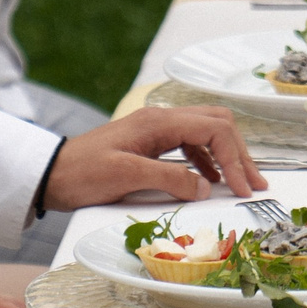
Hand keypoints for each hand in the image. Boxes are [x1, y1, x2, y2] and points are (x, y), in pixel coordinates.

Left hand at [45, 104, 267, 210]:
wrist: (51, 175)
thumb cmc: (83, 172)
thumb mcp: (126, 176)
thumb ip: (169, 179)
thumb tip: (206, 187)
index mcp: (160, 121)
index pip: (214, 130)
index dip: (235, 158)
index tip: (243, 188)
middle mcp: (163, 119)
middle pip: (217, 124)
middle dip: (240, 152)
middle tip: (255, 183)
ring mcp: (157, 130)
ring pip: (206, 133)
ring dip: (227, 156)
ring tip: (241, 183)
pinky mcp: (151, 144)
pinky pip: (191, 145)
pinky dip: (207, 161)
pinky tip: (210, 180)